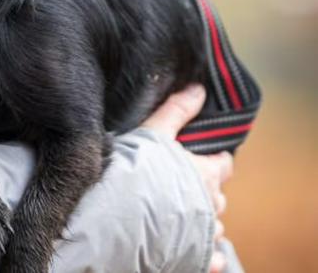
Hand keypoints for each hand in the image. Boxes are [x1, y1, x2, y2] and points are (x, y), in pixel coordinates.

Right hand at [142, 84, 233, 272]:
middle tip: (184, 186)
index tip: (205, 157)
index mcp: (206, 174)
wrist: (120, 215)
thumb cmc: (137, 171)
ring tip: (181, 217)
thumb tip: (198, 88)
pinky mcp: (195, 258)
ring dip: (204, 221)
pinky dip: (207, 255)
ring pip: (214, 226)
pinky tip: (194, 250)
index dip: (216, 160)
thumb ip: (176, 110)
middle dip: (207, 191)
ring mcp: (204, 233)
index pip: (223, 164)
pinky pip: (211, 259)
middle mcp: (211, 204)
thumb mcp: (154, 132)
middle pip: (219, 196)